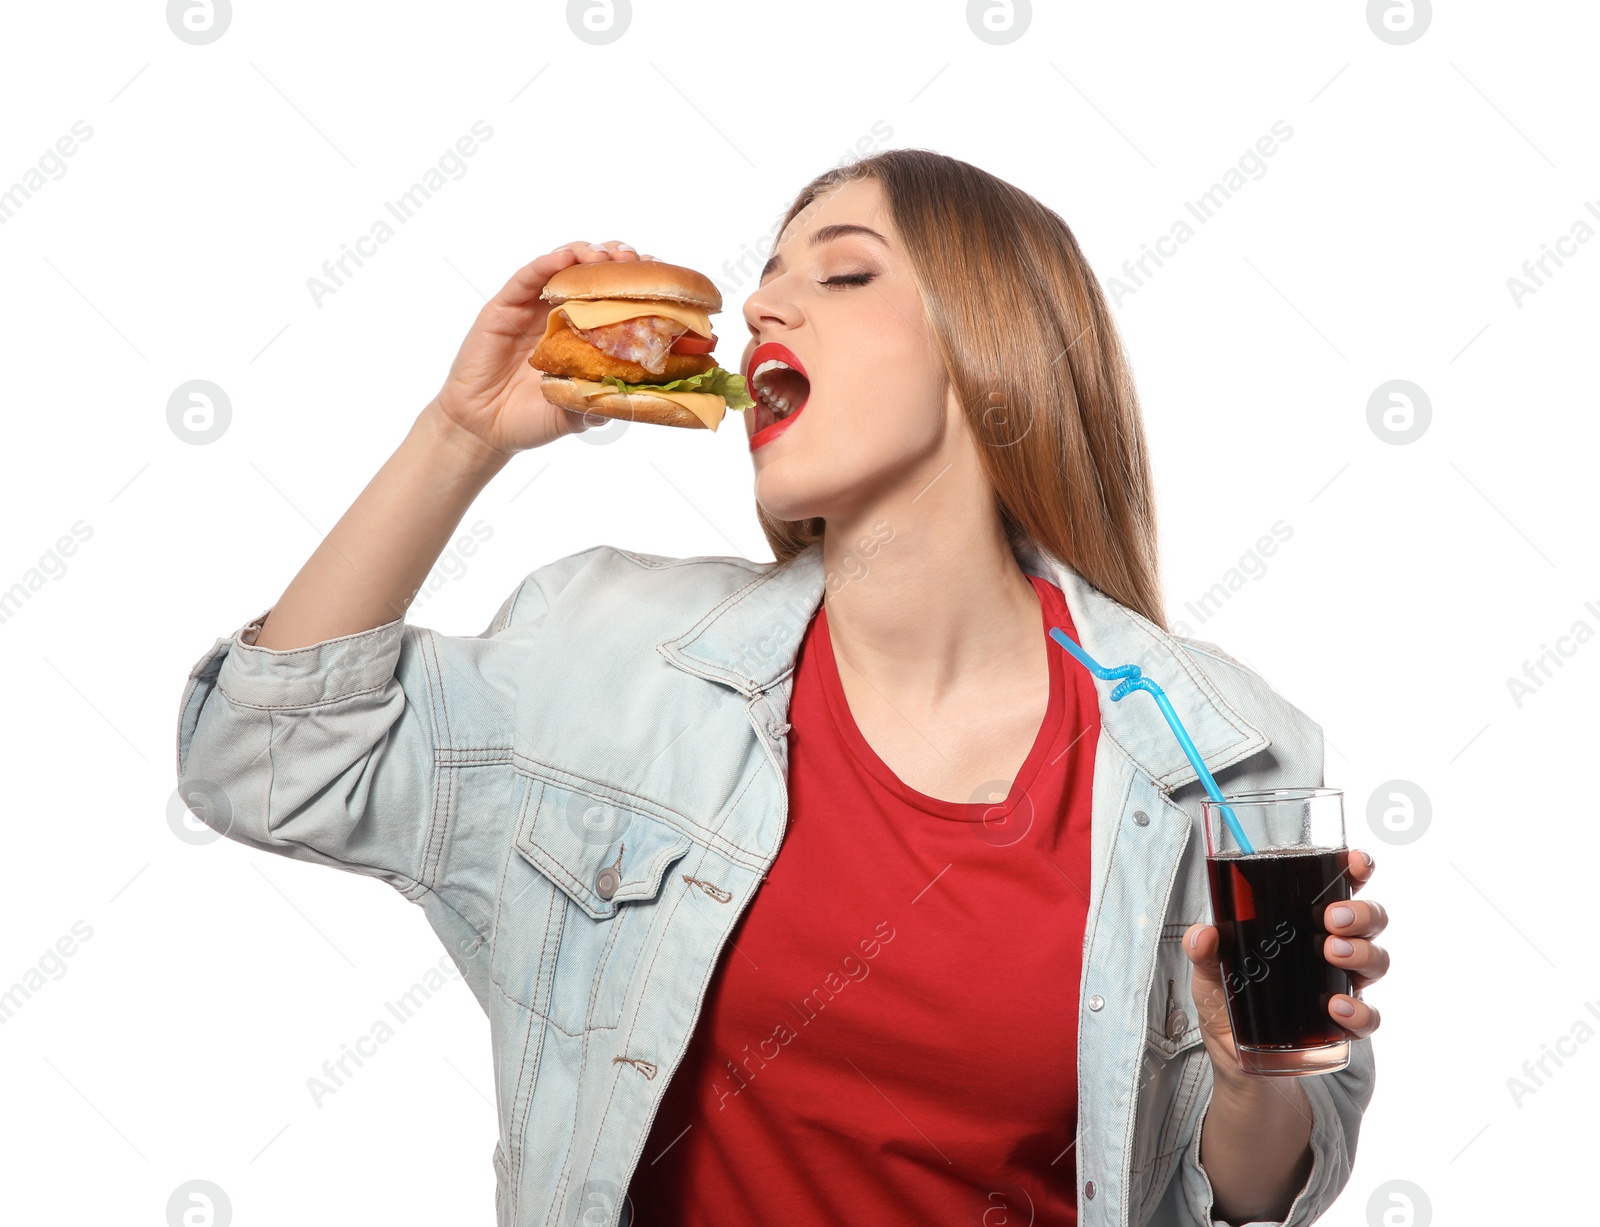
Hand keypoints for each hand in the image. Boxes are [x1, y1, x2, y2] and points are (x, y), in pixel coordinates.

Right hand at [430, 240, 656, 454]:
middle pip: (593, 273)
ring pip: (563, 265)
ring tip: (607, 256)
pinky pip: (527, 277)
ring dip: (587, 254)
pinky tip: (565, 258)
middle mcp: (561, 314)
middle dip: (619, 260)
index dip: (638, 284)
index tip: (663, 277)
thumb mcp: (576, 415)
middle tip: (638, 261)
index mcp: (584, 335)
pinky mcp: (505, 306)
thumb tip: (635, 400)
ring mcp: (533, 307)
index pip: (616, 298)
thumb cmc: (531, 419)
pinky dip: (547, 263)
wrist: (484, 428)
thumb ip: (599, 404)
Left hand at [1183, 848, 1385, 1081]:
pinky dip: (1359, 1011)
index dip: (1353, 870)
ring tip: (1332, 953)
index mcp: (1301, 927)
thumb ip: (1203, 952)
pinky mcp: (1343, 1027)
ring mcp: (1340, 987)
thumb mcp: (1208, 976)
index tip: (1353, 862)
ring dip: (1361, 952)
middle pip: (1368, 920)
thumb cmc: (1229, 1008)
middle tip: (1333, 918)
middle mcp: (1329, 950)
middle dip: (1361, 912)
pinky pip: (1369, 1017)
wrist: (1240, 1066)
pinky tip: (1336, 1008)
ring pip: (1377, 960)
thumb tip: (1202, 934)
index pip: (1338, 889)